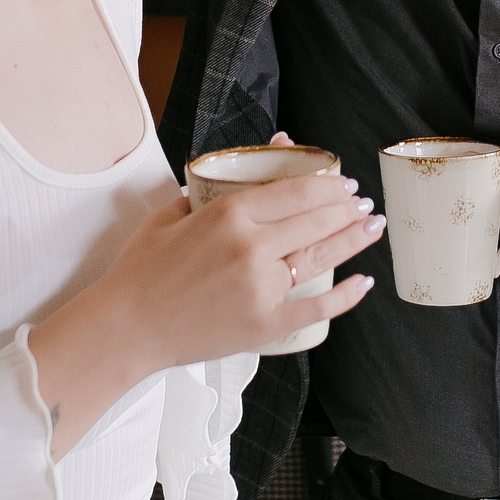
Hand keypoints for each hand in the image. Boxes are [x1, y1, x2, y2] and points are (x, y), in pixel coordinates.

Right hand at [30, 170, 377, 455]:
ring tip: (374, 227)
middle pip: (316, 221)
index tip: (342, 184)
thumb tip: (239, 172)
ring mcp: (261, 288)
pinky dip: (345, 296)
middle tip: (363, 204)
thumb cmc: (141, 271)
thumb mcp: (170, 214)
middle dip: (347, 209)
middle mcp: (251, 247)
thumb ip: (207, 190)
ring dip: (354, 240)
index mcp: (228, 214)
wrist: (125, 327)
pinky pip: (317, 309)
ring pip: (321, 257)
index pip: (296, 191)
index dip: (327, 185)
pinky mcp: (265, 325)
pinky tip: (364, 282)